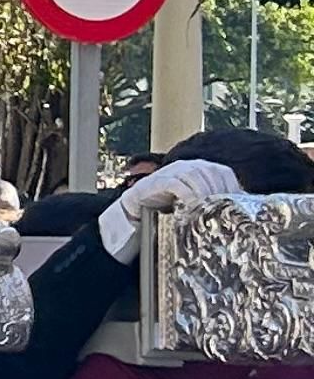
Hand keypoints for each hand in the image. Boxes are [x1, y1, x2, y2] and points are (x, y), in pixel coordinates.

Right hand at [102, 153, 245, 260]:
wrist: (136, 212)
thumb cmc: (170, 209)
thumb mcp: (197, 204)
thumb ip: (214, 202)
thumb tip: (242, 210)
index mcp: (201, 169)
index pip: (224, 173)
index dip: (233, 188)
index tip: (239, 206)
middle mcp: (188, 166)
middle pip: (212, 173)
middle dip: (220, 192)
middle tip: (224, 211)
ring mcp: (171, 171)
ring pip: (196, 176)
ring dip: (205, 193)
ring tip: (209, 210)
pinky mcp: (157, 180)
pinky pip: (176, 183)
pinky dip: (186, 194)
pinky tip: (191, 207)